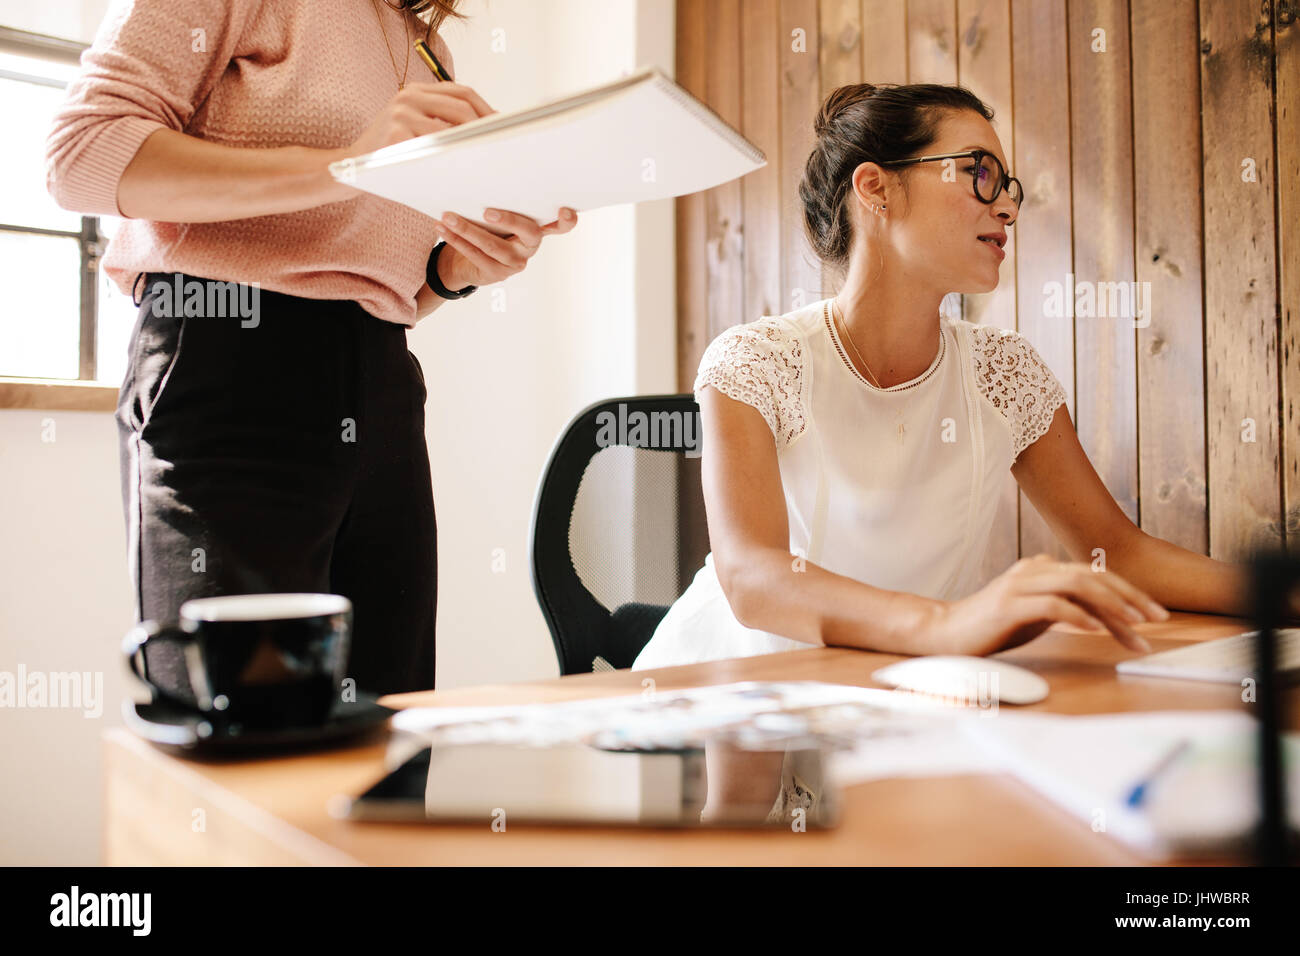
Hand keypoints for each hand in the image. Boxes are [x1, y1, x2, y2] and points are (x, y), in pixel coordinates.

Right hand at [344, 82, 494, 155]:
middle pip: (462, 107)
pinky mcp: (396, 136)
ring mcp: (401, 114)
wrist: (352, 168)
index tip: (504, 127)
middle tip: (502, 147)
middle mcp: (409, 96)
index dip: (486, 108)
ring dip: (472, 146)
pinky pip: (435, 149)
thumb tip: (487, 130)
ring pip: (452, 129)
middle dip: (485, 128)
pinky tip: (464, 170)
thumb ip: (442, 121)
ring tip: (487, 160)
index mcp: (417, 91)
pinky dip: (452, 160)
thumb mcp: (414, 126)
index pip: (462, 92)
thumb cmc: (392, 152)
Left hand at [433, 207, 578, 288]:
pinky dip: (456, 239)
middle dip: (509, 220)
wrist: (469, 261)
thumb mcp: (497, 215)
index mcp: (537, 229)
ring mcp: (515, 263)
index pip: (559, 226)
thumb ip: (502, 203)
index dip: (566, 221)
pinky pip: (475, 255)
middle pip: (528, 233)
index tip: (565, 210)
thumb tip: (482, 175)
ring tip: (448, 216)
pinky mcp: (497, 274)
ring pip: (492, 245)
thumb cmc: (488, 229)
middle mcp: (531, 247)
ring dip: (467, 229)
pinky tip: (444, 228)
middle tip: (488, 212)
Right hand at [921, 553, 1168, 655]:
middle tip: (1156, 620)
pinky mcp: (1008, 606)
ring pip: (1077, 586)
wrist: (946, 632)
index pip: (1093, 573)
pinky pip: (1052, 605)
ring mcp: (1019, 586)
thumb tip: (1095, 605)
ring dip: (1111, 607)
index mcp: (1040, 569)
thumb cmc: (990, 625)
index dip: (1128, 591)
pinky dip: (1079, 616)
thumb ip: (1060, 602)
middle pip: (1092, 575)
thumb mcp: (1033, 611)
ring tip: (1133, 627)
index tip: (1153, 614)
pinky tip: (1096, 630)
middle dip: (1130, 597)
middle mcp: (1033, 570)